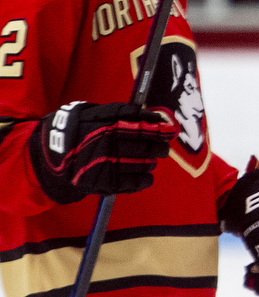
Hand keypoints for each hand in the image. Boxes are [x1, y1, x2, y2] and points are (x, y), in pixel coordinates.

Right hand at [28, 102, 175, 203]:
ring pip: (141, 164)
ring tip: (151, 161)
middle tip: (163, 149)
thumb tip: (152, 116)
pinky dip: (144, 180)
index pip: (141, 125)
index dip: (158, 128)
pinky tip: (147, 177)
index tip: (169, 129)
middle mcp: (107, 144)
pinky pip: (131, 183)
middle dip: (158, 147)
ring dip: (150, 163)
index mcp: (106, 124)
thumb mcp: (95, 113)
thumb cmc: (79, 128)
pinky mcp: (102, 182)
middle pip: (145, 146)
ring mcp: (105, 164)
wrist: (51, 152)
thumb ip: (122, 113)